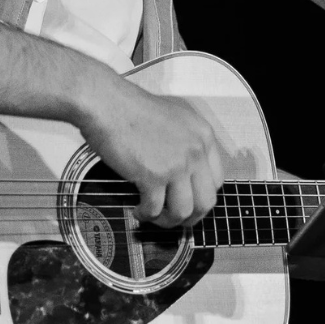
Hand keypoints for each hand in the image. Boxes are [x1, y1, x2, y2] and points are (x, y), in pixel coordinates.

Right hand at [76, 78, 224, 228]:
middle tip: (175, 218)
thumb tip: (183, 170)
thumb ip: (185, 140)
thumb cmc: (131, 107)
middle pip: (206, 200)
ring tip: (153, 216)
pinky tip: (137, 209)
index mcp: (203, 134)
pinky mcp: (153, 176)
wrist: (106, 102)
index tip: (190, 200)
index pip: (217, 179)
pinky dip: (145, 214)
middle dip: (191, 216)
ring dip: (168, 220)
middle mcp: (195, 150)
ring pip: (183, 211)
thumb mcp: (173, 116)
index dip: (202, 195)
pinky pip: (154, 209)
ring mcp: (176, 164)